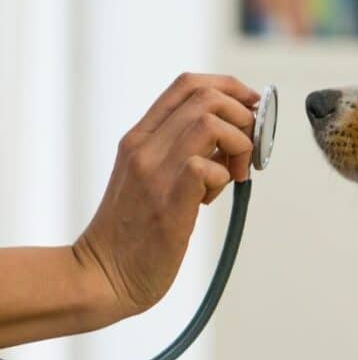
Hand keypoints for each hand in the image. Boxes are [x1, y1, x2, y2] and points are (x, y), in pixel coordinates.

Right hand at [73, 73, 259, 323]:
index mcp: (139, 137)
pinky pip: (207, 167)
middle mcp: (144, 147)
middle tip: (248, 150)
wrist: (103, 275)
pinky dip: (224, 177)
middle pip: (206, 97)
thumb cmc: (134, 232)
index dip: (230, 86)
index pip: (188, 85)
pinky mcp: (167, 202)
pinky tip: (210, 200)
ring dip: (238, 145)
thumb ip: (182, 153)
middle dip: (243, 115)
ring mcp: (153, 172)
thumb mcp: (150, 179)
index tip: (252, 106)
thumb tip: (231, 141)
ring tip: (234, 175)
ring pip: (210, 123)